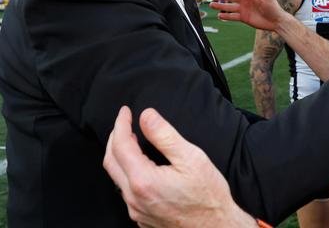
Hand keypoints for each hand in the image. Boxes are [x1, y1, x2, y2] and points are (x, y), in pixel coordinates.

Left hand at [103, 106, 255, 227]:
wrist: (217, 227)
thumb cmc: (208, 195)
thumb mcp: (191, 158)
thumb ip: (165, 135)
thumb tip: (146, 116)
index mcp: (143, 181)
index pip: (121, 146)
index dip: (121, 124)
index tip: (125, 111)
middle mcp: (134, 199)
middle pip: (111, 162)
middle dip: (114, 138)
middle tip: (124, 123)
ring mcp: (137, 211)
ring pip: (117, 178)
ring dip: (119, 156)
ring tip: (131, 140)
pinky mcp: (143, 218)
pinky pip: (126, 192)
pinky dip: (127, 172)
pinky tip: (140, 166)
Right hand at [210, 0, 288, 29]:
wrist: (276, 21)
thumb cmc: (273, 7)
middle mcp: (245, 1)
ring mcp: (244, 9)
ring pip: (229, 7)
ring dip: (220, 6)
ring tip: (211, 5)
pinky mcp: (244, 18)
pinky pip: (233, 17)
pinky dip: (226, 16)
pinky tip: (219, 16)